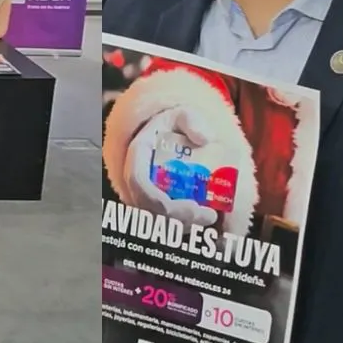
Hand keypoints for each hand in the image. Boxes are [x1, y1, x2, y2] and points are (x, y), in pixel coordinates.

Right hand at [123, 108, 218, 226]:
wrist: (167, 136)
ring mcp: (140, 194)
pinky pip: (160, 224)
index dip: (162, 201)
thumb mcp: (183, 115)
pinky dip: (180, 227)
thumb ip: (192, 120)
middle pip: (148, 210)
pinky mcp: (150, 206)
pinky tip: (202, 223)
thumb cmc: (174, 126)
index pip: (139, 184)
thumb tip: (204, 139)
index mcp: (137, 155)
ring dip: (181, 227)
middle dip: (179, 220)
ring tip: (209, 218)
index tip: (195, 206)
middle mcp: (133, 179)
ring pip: (154, 221)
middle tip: (210, 217)